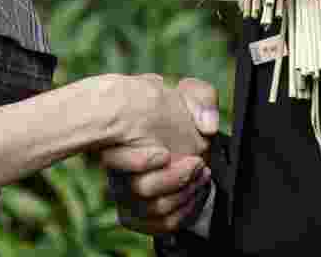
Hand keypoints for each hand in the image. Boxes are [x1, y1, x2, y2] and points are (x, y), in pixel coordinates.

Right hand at [101, 77, 218, 234]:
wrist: (184, 143)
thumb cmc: (182, 116)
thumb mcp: (194, 96)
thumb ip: (201, 98)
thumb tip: (207, 125)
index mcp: (121, 140)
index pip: (113, 159)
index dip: (140, 161)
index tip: (165, 153)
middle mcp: (117, 171)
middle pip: (141, 189)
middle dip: (176, 178)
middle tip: (197, 164)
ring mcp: (126, 197)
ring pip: (154, 209)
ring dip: (185, 194)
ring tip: (201, 176)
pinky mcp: (137, 216)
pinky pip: (160, 225)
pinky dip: (185, 212)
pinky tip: (196, 194)